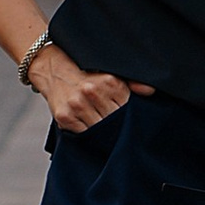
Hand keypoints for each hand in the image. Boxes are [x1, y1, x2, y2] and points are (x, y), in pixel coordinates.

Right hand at [33, 46, 151, 136]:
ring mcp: (77, 105)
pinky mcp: (65, 117)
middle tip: (114, 128)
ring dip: (101, 133)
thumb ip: (131, 83)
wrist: (54, 70)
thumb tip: (150, 91)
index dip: (126, 117)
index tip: (124, 120)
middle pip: (114, 122)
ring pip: (99, 130)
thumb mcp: (110, 73)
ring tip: (100, 126)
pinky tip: (87, 125)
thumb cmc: (86, 74)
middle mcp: (93, 92)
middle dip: (115, 126)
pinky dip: (86, 133)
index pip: (126, 109)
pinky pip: (83, 134)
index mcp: (109, 81)